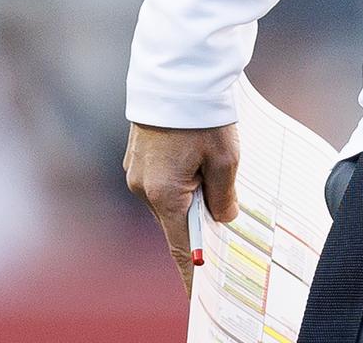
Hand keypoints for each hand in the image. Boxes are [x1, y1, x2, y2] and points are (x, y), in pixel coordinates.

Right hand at [123, 120, 239, 291]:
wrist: (178, 70)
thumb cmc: (202, 113)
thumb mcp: (225, 158)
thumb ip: (224, 195)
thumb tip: (223, 217)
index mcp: (164, 194)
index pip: (181, 246)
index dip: (193, 270)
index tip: (200, 292)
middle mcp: (143, 186)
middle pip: (176, 220)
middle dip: (200, 223)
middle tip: (225, 225)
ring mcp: (136, 170)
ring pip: (170, 197)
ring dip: (192, 196)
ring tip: (217, 179)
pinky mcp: (138, 154)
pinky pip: (162, 178)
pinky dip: (181, 179)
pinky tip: (200, 162)